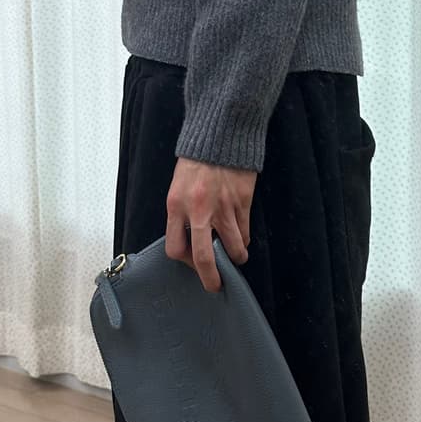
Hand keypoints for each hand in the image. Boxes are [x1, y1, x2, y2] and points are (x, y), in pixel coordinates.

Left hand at [166, 158, 255, 292]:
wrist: (220, 136)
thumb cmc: (197, 161)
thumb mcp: (178, 187)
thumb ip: (182, 214)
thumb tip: (191, 241)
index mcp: (176, 206)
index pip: (175, 248)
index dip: (184, 261)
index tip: (192, 262)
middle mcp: (199, 210)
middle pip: (203, 257)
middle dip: (210, 277)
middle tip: (215, 285)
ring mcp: (223, 208)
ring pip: (232, 248)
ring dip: (236, 257)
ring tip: (237, 257)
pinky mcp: (242, 202)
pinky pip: (245, 232)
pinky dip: (244, 239)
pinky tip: (242, 237)